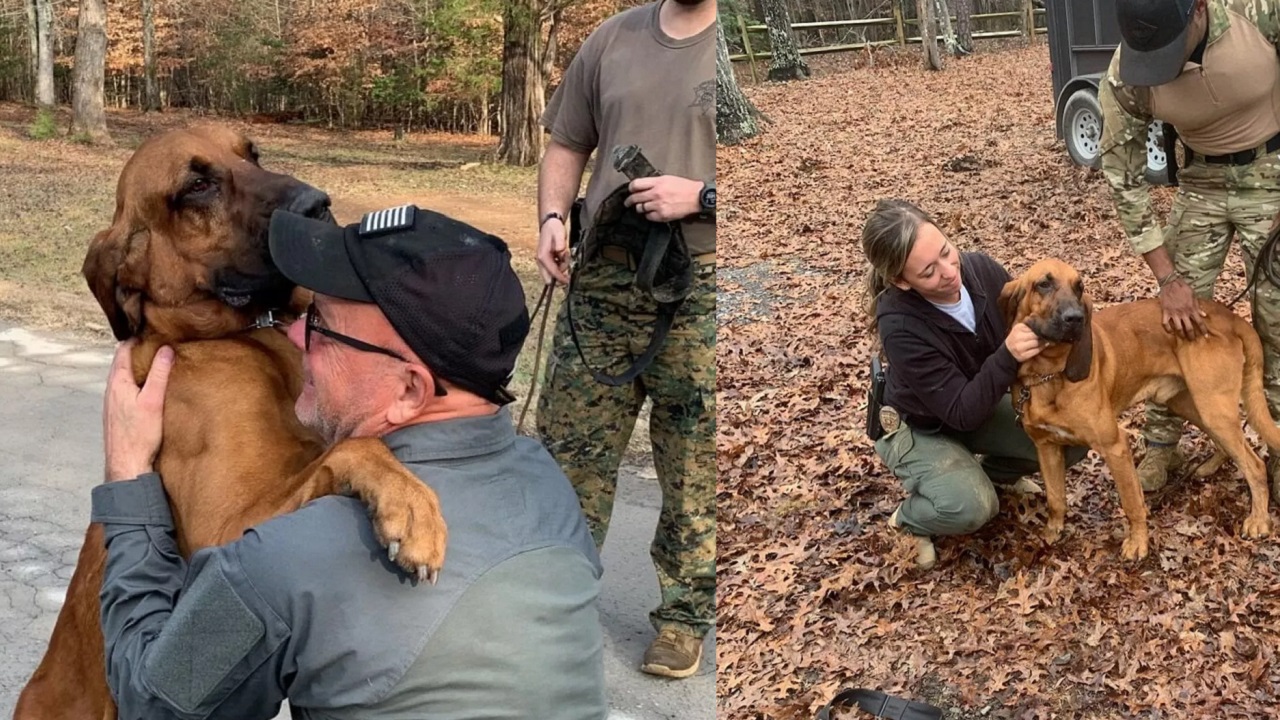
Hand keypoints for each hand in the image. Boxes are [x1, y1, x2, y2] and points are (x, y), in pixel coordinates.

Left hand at [104, 341, 174, 481]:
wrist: (126, 463)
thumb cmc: (139, 435)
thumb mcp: (154, 400)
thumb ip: (160, 374)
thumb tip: (166, 350)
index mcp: (117, 381)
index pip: (124, 349)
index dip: (139, 339)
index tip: (154, 333)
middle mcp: (111, 389)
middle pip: (123, 362)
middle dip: (140, 353)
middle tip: (160, 346)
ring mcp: (112, 402)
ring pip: (125, 377)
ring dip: (139, 369)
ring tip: (159, 366)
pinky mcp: (117, 413)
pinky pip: (126, 390)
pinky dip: (137, 384)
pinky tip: (150, 390)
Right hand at [536, 216, 568, 285]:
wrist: (550, 224)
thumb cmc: (554, 229)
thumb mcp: (559, 234)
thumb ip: (560, 243)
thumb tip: (560, 251)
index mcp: (543, 256)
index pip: (551, 272)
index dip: (560, 278)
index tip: (568, 281)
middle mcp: (541, 260)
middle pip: (549, 277)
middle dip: (560, 274)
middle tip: (567, 264)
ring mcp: (543, 261)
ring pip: (553, 273)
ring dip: (562, 266)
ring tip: (565, 254)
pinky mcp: (547, 261)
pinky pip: (555, 268)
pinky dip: (561, 264)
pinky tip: (563, 255)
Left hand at [623, 175, 701, 221]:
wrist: (696, 197)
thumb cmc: (684, 187)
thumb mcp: (668, 179)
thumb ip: (654, 182)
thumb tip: (643, 186)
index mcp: (657, 182)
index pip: (635, 184)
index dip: (630, 188)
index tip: (630, 190)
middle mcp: (656, 193)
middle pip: (635, 198)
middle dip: (629, 201)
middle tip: (628, 202)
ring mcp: (658, 205)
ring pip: (640, 208)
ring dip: (640, 208)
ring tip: (643, 207)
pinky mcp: (662, 215)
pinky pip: (648, 216)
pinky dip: (648, 215)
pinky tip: (652, 212)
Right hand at [1005, 322, 1043, 361]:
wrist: (1007, 350)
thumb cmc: (1017, 338)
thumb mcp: (1020, 328)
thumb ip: (1028, 323)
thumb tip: (1034, 315)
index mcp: (1018, 328)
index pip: (1033, 327)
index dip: (1040, 328)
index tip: (1044, 330)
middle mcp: (1017, 337)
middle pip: (1035, 335)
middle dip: (1041, 336)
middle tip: (1046, 336)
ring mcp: (1019, 347)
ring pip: (1036, 343)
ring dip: (1042, 342)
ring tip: (1045, 341)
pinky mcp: (1023, 355)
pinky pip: (1036, 351)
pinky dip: (1041, 348)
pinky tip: (1042, 346)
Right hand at [1159, 278, 1208, 339]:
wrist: (1171, 283)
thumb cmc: (1183, 288)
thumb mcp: (1194, 296)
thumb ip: (1198, 307)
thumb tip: (1204, 315)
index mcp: (1192, 309)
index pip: (1200, 323)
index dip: (1203, 330)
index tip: (1206, 336)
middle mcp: (1184, 313)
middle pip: (1189, 328)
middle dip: (1192, 336)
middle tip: (1192, 340)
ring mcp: (1174, 313)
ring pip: (1178, 328)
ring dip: (1181, 334)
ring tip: (1182, 337)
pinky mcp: (1165, 312)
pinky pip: (1166, 323)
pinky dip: (1168, 329)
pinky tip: (1170, 332)